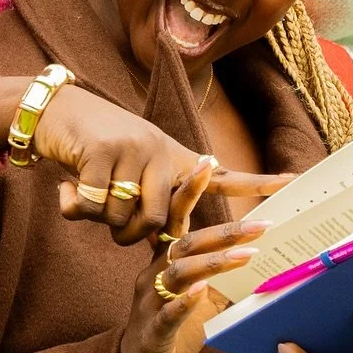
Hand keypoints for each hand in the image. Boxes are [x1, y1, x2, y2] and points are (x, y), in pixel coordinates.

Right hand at [34, 81, 289, 242]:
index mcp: (174, 158)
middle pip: (156, 223)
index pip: (222, 175)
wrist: (59, 110)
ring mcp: (134, 150)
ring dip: (99, 218)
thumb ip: (151, 202)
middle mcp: (161, 151)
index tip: (293, 181)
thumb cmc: (97, 148)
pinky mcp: (102, 152)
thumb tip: (161, 241)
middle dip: (127, 234)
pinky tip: (69, 184)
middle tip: (108, 218)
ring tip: (86, 192)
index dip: (258, 182)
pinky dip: (75, 205)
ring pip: (121, 218)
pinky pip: (92, 205)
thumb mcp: (133, 170)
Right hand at [113, 164, 267, 352]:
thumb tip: (257, 255)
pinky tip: (200, 294)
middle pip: (186, 243)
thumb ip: (218, 276)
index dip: (189, 190)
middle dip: (224, 231)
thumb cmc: (168, 333)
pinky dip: (183, 303)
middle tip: (262, 224)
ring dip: (213, 263)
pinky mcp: (152, 334)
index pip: (177, 219)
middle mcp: (154, 275)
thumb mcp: (197, 299)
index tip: (207, 161)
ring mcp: (150, 303)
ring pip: (178, 274)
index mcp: (164, 262)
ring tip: (246, 256)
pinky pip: (165, 314)